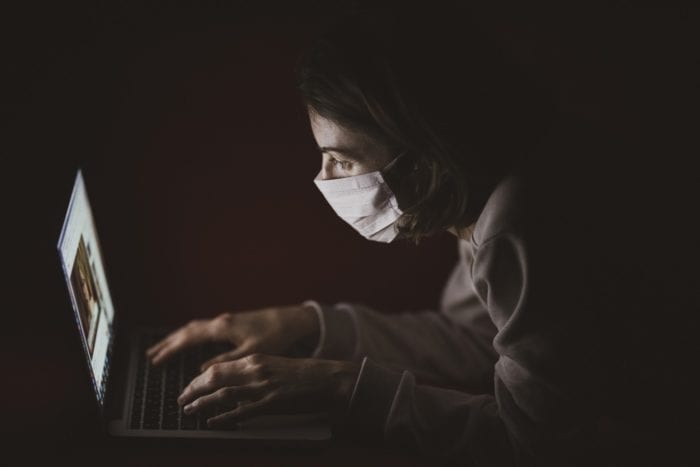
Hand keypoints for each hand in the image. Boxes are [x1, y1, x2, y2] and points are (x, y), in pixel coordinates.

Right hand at [146, 304, 318, 368]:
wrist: (291, 320)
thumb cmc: (275, 336)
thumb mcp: (252, 352)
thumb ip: (227, 361)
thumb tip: (203, 369)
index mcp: (222, 328)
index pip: (189, 338)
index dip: (171, 350)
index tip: (156, 360)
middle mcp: (220, 321)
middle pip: (187, 331)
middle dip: (168, 343)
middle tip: (150, 355)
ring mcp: (225, 320)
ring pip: (194, 328)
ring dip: (177, 337)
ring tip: (163, 348)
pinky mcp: (231, 323)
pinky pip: (203, 328)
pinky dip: (190, 334)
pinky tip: (189, 340)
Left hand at [177, 354, 359, 427]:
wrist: (328, 379)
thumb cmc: (304, 374)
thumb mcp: (274, 366)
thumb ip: (253, 371)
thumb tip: (232, 382)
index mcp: (256, 359)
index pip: (218, 367)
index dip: (198, 379)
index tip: (189, 387)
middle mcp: (255, 370)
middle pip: (214, 378)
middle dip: (193, 389)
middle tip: (181, 399)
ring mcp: (262, 388)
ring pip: (222, 394)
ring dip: (201, 403)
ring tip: (189, 411)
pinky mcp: (270, 404)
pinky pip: (240, 412)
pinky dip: (222, 418)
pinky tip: (212, 422)